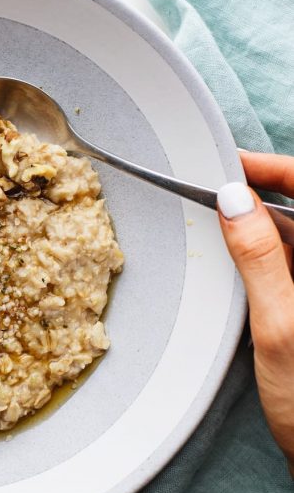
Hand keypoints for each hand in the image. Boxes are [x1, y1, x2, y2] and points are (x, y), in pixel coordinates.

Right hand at [217, 152, 293, 473]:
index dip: (275, 168)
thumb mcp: (280, 326)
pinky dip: (273, 259)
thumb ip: (260, 256)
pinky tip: (245, 269)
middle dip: (263, 199)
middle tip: (212, 196)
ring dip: (266, 230)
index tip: (230, 166)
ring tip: (220, 232)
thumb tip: (234, 199)